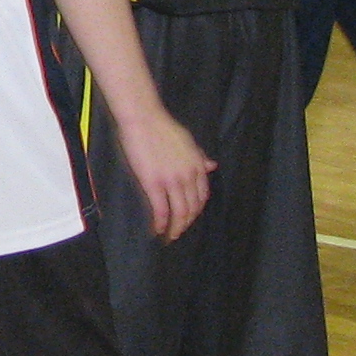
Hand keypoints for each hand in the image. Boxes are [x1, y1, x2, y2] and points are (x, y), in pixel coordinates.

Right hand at [115, 107, 212, 241]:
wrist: (143, 119)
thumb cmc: (162, 127)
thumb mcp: (188, 141)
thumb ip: (199, 157)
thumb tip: (211, 166)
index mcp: (197, 165)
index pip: (202, 195)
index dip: (196, 210)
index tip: (189, 217)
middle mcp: (188, 175)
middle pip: (192, 208)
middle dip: (187, 223)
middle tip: (178, 232)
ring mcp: (172, 181)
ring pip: (179, 213)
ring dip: (175, 228)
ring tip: (170, 236)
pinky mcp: (154, 184)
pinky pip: (161, 210)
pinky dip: (161, 224)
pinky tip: (157, 230)